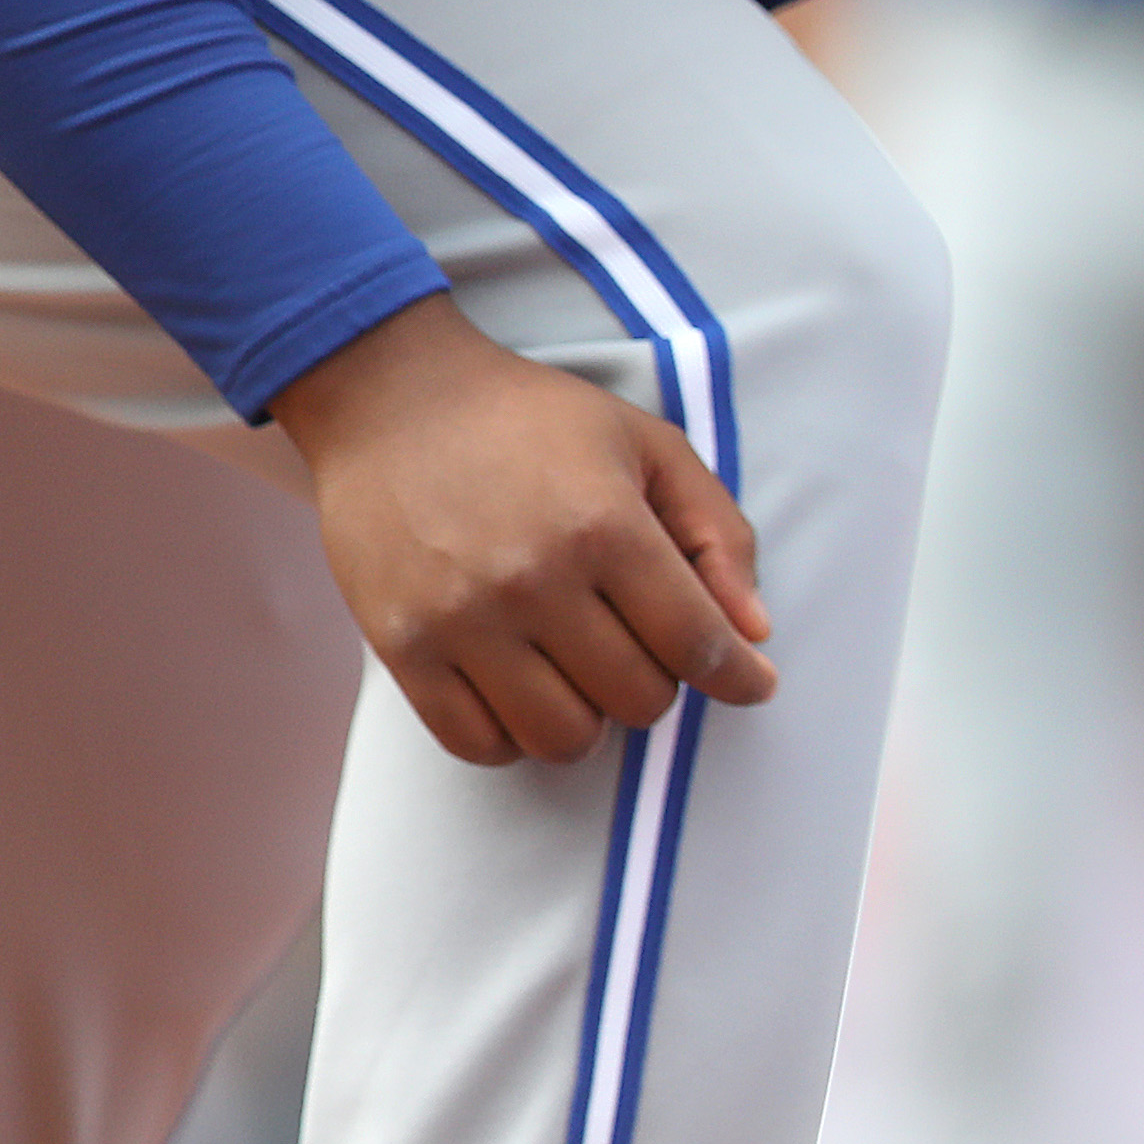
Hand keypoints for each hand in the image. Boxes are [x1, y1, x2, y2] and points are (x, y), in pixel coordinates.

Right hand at [272, 294, 776, 764]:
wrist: (391, 399)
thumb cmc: (530, 421)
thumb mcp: (647, 446)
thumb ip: (718, 534)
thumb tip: (753, 633)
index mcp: (604, 526)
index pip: (696, 643)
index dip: (739, 676)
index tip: (751, 683)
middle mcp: (534, 579)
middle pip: (637, 699)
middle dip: (657, 681)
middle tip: (637, 644)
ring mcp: (462, 619)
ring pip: (563, 738)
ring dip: (589, 718)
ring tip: (579, 672)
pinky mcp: (403, 646)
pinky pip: (477, 744)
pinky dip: (512, 737)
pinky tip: (521, 693)